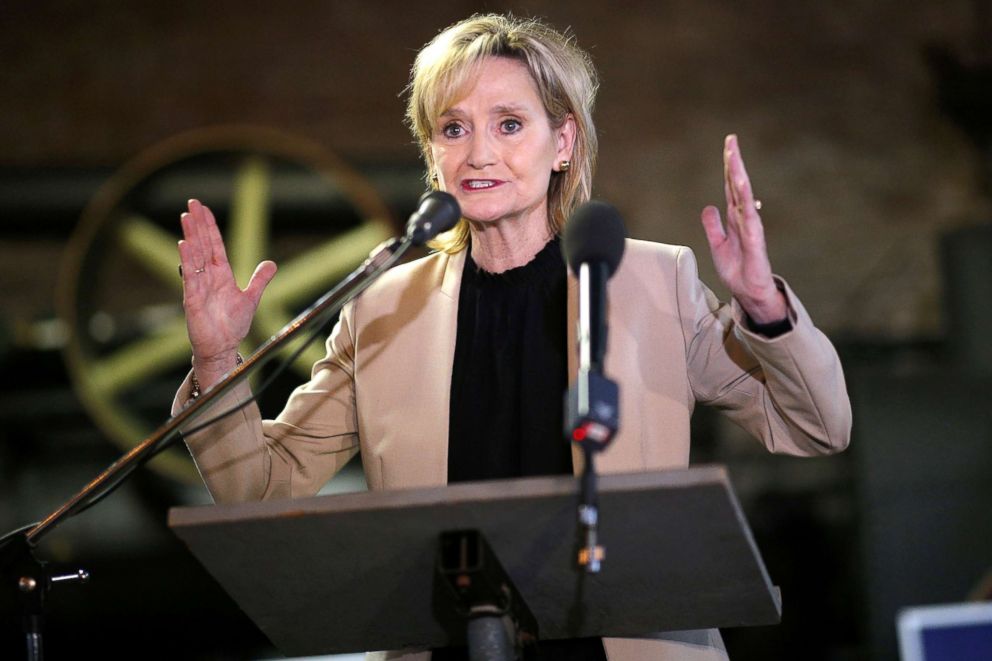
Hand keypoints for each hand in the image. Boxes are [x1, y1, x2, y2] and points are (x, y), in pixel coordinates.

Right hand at [178, 199, 276, 386]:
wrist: (223, 348)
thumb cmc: (232, 325)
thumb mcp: (251, 298)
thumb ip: (259, 280)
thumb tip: (271, 263)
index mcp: (221, 274)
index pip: (214, 245)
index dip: (210, 227)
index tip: (203, 209)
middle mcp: (208, 276)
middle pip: (202, 245)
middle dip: (197, 224)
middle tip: (191, 203)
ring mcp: (198, 286)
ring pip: (194, 256)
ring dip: (191, 236)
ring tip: (186, 217)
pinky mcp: (192, 299)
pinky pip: (189, 277)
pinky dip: (187, 261)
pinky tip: (184, 244)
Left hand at [700, 134, 786, 324]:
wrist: (749, 292)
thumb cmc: (738, 270)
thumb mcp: (718, 245)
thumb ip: (713, 226)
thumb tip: (708, 206)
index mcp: (735, 217)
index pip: (730, 187)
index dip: (728, 167)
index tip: (728, 146)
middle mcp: (744, 217)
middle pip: (737, 185)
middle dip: (734, 162)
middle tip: (731, 140)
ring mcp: (750, 226)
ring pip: (744, 195)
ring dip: (739, 174)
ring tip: (734, 155)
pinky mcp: (754, 239)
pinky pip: (749, 215)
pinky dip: (745, 199)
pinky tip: (741, 184)